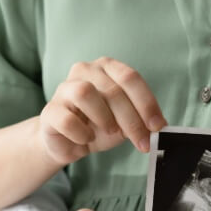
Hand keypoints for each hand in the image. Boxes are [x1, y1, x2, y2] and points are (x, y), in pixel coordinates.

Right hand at [40, 57, 166, 164]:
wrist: (69, 142)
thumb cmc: (100, 126)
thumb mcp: (127, 121)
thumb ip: (142, 119)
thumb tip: (160, 127)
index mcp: (107, 67)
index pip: (131, 78)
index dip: (147, 103)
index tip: (158, 126)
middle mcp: (85, 70)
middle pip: (113, 89)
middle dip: (132, 119)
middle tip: (142, 141)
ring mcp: (64, 88)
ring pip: (85, 93)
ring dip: (104, 118)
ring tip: (110, 132)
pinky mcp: (50, 110)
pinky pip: (67, 119)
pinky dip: (82, 133)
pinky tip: (87, 139)